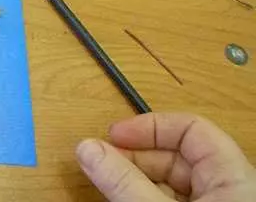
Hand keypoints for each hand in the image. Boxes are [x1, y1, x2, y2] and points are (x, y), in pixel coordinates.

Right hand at [77, 113, 255, 200]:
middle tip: (101, 163)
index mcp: (234, 176)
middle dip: (135, 155)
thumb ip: (126, 183)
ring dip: (135, 178)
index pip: (191, 129)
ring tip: (106, 183)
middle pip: (177, 156)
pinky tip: (122, 201)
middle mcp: (230, 190)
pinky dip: (143, 199)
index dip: (149, 126)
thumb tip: (86, 147)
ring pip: (170, 184)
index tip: (113, 135)